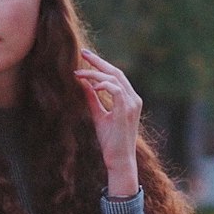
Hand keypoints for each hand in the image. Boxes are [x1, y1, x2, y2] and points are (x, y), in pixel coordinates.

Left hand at [74, 48, 140, 197]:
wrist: (119, 160)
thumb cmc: (111, 141)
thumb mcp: (99, 116)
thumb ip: (93, 100)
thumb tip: (84, 84)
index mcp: (129, 99)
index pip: (116, 75)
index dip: (101, 64)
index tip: (85, 57)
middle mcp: (134, 99)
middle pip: (116, 72)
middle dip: (98, 61)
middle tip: (82, 53)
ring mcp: (132, 104)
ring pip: (115, 79)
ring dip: (95, 73)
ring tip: (79, 73)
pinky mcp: (127, 111)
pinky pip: (116, 90)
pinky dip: (104, 85)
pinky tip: (92, 86)